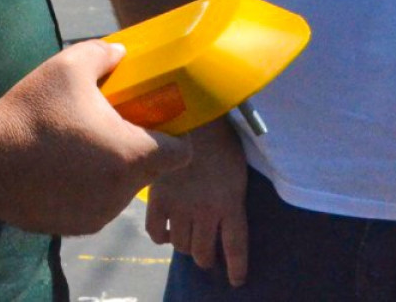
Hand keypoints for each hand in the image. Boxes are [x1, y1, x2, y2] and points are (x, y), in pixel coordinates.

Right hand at [0, 40, 190, 236]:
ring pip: (120, 189)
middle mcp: (121, 192)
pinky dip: (87, 190)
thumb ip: (104, 54)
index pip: (181, 153)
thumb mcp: (69, 66)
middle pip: (148, 170)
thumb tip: (121, 53)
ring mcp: (98, 214)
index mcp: (131, 154)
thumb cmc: (30, 112)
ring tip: (79, 147)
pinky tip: (60, 169)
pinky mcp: (75, 228)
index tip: (153, 121)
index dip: (174, 135)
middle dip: (135, 149)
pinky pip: (95, 205)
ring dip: (110, 171)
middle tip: (108, 127)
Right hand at [145, 117, 250, 285]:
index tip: (236, 280)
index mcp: (231, 203)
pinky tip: (167, 231)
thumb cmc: (221, 137)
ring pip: (183, 246)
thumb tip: (227, 213)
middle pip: (205, 253)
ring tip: (187, 237)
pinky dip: (162, 237)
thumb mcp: (238, 170)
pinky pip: (157, 232)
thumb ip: (232, 196)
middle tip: (206, 254)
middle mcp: (206, 211)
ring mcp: (181, 207)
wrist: (192, 114)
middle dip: (206, 258)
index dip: (237, 268)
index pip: (236, 247)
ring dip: (186, 246)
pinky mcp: (159, 198)